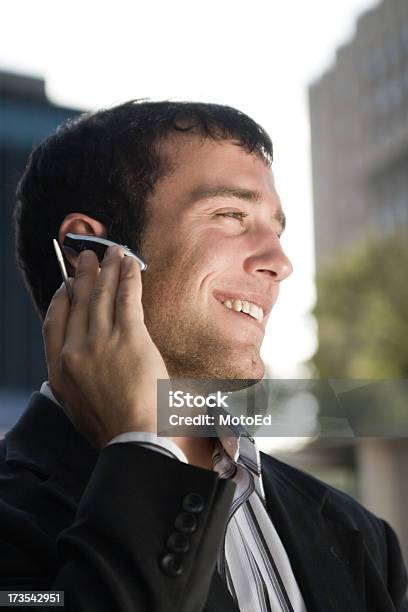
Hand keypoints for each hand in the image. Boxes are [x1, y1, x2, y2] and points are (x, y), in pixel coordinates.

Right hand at [43, 246, 168, 448]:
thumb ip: (70, 378)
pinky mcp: (130, 337)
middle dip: (84, 275)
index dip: (61, 298)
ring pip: (102, 295)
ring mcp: (101, 341)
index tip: (67, 285)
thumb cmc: (110, 426)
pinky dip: (128, 277)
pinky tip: (129, 264)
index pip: (54, 321)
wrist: (133, 439)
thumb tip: (73, 360)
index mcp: (59, 368)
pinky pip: (127, 298)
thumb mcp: (75, 405)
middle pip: (78, 302)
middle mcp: (75, 350)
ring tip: (112, 253)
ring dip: (107, 269)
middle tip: (88, 257)